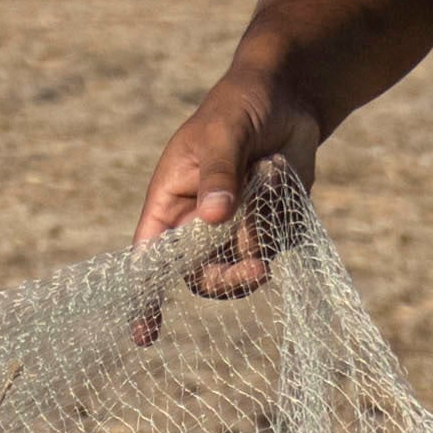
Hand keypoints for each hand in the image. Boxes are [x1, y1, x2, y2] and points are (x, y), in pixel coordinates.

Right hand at [132, 87, 314, 331]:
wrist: (287, 98)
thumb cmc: (239, 107)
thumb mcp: (224, 132)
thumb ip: (218, 173)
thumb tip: (213, 218)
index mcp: (170, 204)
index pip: (150, 260)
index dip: (145, 296)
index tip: (145, 334)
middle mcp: (199, 225)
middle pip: (204, 278)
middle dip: (231, 277)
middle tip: (259, 268)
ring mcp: (237, 231)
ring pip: (247, 265)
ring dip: (262, 229)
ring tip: (268, 171)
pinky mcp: (271, 228)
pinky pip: (278, 247)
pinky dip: (284, 217)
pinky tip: (280, 174)